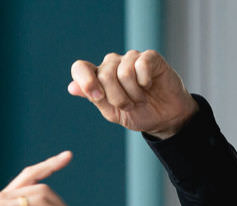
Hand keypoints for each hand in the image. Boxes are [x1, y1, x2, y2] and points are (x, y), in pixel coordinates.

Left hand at [68, 49, 197, 138]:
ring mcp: (131, 58)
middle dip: (117, 98)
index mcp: (99, 77)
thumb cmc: (137, 114)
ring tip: (140, 98)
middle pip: (104, 75)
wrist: (165, 118)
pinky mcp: (149, 57)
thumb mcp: (112, 112)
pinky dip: (145, 82)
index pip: (80, 68)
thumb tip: (71, 87)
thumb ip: (94, 98)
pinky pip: (141, 65)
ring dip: (133, 93)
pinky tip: (150, 85)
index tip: (98, 97)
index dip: (86, 81)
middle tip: (129, 105)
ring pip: (123, 72)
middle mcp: (112, 64)